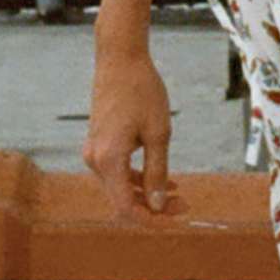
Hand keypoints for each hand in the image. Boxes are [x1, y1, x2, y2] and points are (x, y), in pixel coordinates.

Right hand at [82, 38, 180, 218]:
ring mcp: (94, 152)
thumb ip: (157, 173)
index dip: (151, 219)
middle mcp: (94, 160)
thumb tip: (158, 205)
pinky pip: (117, 172)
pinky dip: (137, 179)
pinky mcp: (98, 144)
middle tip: (185, 205)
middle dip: (153, 207)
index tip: (176, 218)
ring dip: (147, 194)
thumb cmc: (142, 92)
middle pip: (122, 200)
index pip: (125, 207)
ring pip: (120, 187)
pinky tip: (163, 179)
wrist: (120, 59)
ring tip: (179, 193)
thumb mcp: (158, 134)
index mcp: (108, 160)